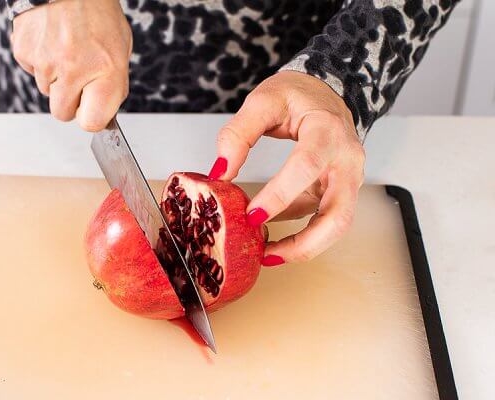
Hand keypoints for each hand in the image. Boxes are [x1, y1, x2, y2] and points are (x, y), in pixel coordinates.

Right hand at [11, 0, 131, 130]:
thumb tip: (103, 114)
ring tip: (67, 50)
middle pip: (62, 113)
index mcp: (105, 71)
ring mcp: (45, 61)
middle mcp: (73, 69)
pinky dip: (41, 61)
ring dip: (56, 78)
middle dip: (70, 102)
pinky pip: (33, 71)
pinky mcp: (24, 51)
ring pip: (46, 91)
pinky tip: (52, 42)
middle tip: (79, 79)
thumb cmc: (98, 15)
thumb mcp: (120, 50)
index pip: (91, 122)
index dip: (92, 118)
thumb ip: (113, 85)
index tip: (93, 110)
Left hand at [208, 71, 364, 265]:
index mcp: (328, 132)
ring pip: (337, 225)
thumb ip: (238, 134)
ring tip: (269, 254)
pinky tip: (273, 235)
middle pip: (338, 214)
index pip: (307, 167)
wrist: (326, 92)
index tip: (251, 214)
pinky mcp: (339, 190)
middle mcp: (346, 160)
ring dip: (305, 246)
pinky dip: (300, 233)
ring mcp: (348, 178)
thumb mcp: (263, 101)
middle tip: (267, 254)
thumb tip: (220, 172)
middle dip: (305, 243)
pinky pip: (323, 219)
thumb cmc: (298, 94)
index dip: (279, 194)